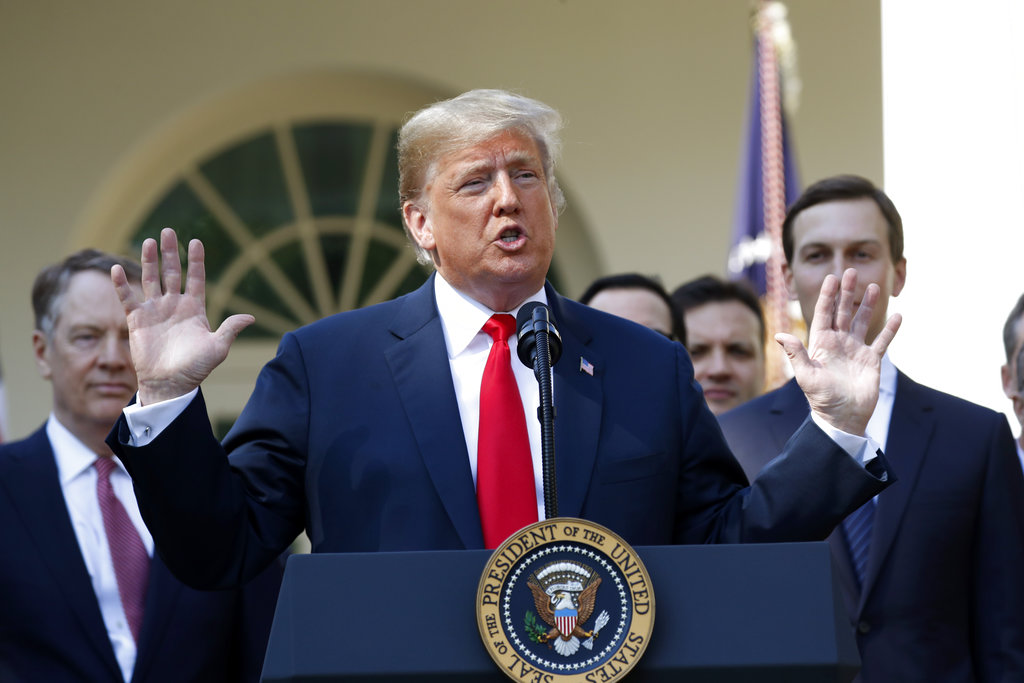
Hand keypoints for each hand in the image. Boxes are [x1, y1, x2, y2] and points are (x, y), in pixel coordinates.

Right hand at [111, 227, 253, 404]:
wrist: (170, 384)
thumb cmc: (196, 368)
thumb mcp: (217, 348)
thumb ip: (230, 329)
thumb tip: (251, 318)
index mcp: (195, 309)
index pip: (195, 278)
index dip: (195, 260)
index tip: (196, 241)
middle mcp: (174, 305)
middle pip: (172, 272)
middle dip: (170, 253)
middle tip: (167, 231)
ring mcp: (155, 311)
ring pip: (151, 279)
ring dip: (149, 261)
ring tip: (149, 241)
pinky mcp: (137, 320)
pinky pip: (128, 298)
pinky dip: (122, 284)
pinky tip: (117, 268)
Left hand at [777, 268, 901, 434]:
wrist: (843, 418)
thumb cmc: (821, 399)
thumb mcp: (806, 376)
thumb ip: (795, 354)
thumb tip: (779, 335)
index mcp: (821, 344)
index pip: (823, 314)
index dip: (827, 296)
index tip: (831, 278)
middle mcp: (838, 343)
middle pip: (843, 312)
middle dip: (846, 293)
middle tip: (851, 272)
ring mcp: (855, 350)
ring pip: (862, 322)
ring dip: (868, 305)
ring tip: (873, 286)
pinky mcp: (871, 361)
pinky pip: (882, 341)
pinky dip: (890, 329)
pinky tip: (897, 315)